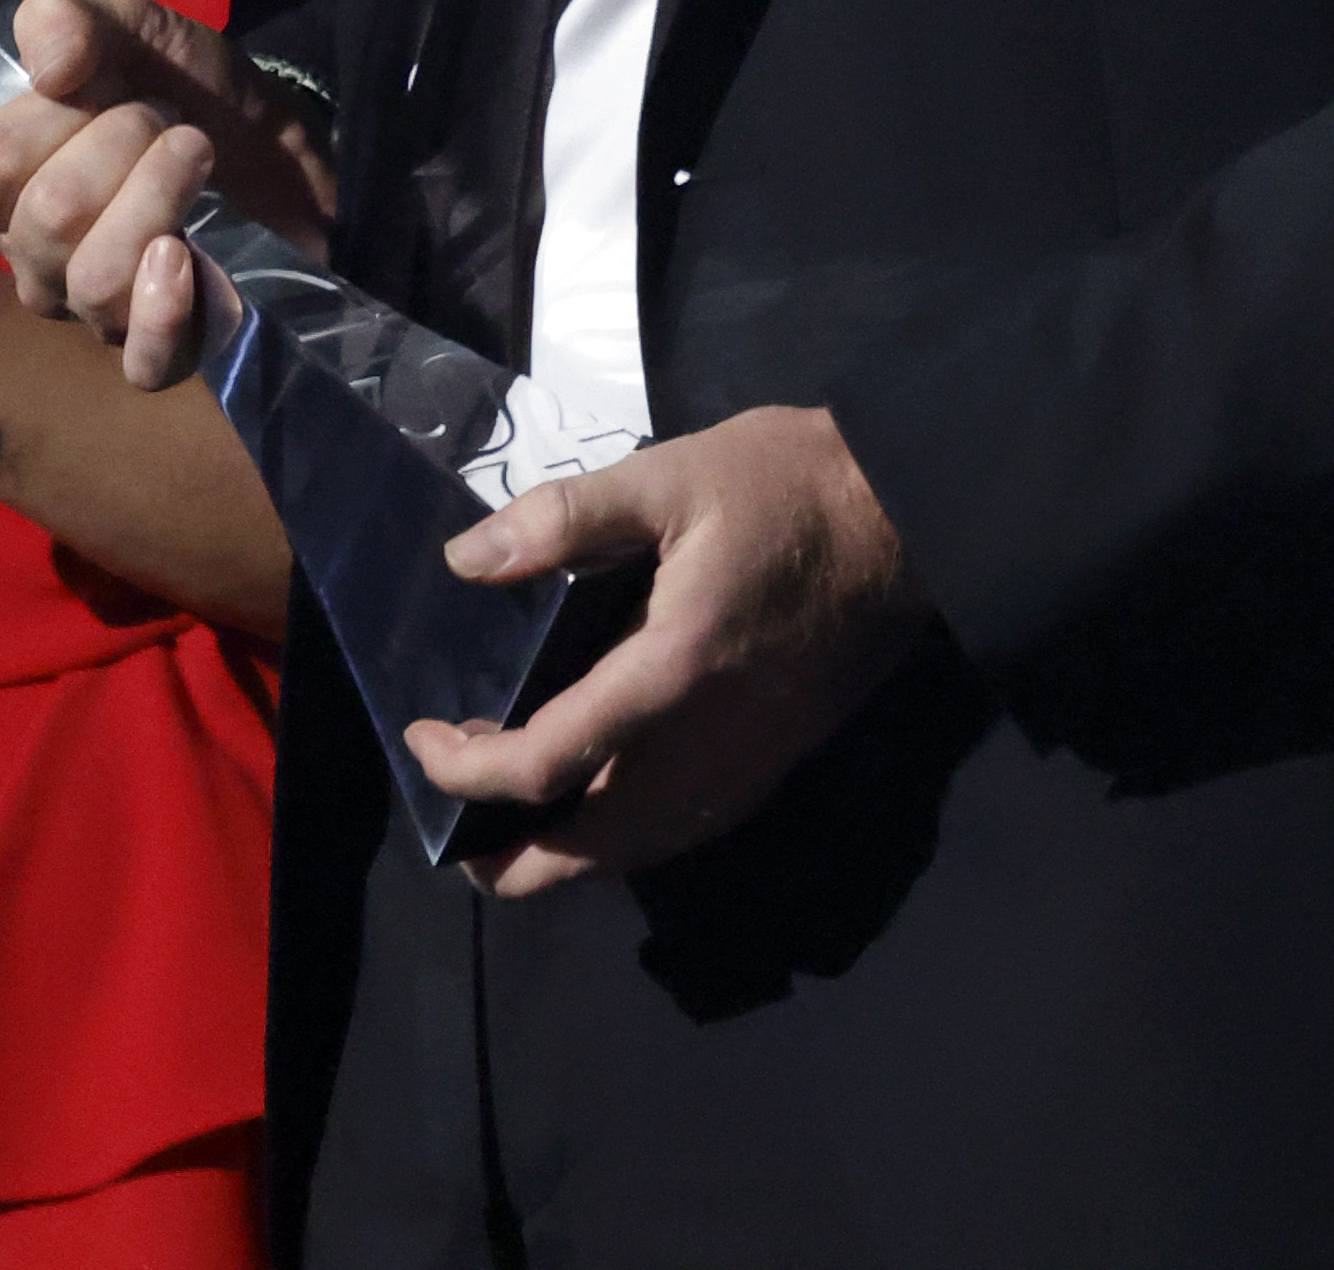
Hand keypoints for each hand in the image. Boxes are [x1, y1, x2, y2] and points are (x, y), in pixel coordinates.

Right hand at [0, 0, 330, 386]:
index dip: (62, 110)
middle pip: (49, 216)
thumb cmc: (183, 91)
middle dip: (124, 142)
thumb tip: (48, 64)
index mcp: (3, 191)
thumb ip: (71, 21)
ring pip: (96, 276)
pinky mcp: (162, 350)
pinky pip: (140, 361)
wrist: (276, 142)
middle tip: (168, 120)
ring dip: (159, 195)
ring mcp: (93, 313)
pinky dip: (162, 310)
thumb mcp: (130, 29)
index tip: (115, 84)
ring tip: (197, 156)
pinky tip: (184, 258)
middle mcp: (33, 262)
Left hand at [407, 405, 930, 894]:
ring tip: (504, 825)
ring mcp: (745, 765)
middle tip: (451, 823)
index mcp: (670, 674)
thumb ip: (562, 518)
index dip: (469, 771)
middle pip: (587, 850)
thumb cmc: (788, 484)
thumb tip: (466, 560)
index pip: (546, 764)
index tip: (423, 738)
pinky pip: (678, 833)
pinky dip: (619, 842)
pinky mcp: (772, 764)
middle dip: (506, 857)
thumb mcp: (669, 475)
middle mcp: (705, 745)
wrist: (910, 516)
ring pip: (635, 854)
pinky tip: (593, 803)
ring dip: (562, 858)